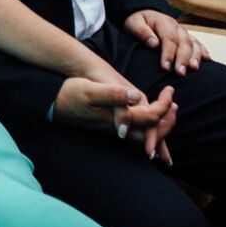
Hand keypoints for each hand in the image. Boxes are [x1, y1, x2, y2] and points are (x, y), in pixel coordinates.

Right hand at [54, 73, 177, 162]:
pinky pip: (134, 133)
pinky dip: (147, 131)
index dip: (165, 106)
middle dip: (168, 122)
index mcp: (118, 118)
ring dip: (159, 127)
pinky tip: (146, 122)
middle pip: (152, 133)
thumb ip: (113, 95)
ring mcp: (113, 129)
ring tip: (168, 113)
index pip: (152, 117)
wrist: (51, 102)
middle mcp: (118, 128)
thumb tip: (136, 96)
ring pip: (144, 136)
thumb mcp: (90, 91)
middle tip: (174, 105)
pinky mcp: (108, 126)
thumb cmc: (70, 93)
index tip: (170, 90)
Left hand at [125, 9, 205, 75]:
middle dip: (183, 58)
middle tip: (180, 73)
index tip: (165, 67)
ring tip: (194, 69)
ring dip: (195, 56)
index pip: (169, 39)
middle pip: (184, 42)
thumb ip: (142, 32)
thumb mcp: (133, 23)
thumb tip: (154, 44)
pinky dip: (203, 50)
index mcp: (163, 22)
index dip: (168, 53)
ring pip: (193, 43)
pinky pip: (197, 42)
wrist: (144, 14)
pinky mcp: (187, 36)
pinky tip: (206, 59)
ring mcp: (183, 31)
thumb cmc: (137, 21)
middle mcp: (176, 26)